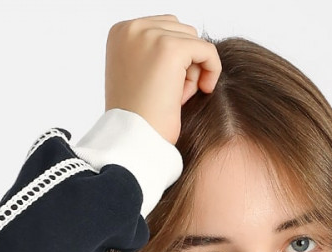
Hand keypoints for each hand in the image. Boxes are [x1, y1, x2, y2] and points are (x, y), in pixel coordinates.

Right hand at [105, 14, 221, 144]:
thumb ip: (151, 53)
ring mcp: (150, 36)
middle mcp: (132, 28)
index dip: (173, 60)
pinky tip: (203, 90)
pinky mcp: (171, 49)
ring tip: (178, 97)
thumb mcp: (136, 76)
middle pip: (180, 31)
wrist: (134, 142)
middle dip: (183, 63)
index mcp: (120, 33)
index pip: (163, 29)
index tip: (166, 87)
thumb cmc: (136, 119)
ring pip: (193, 41)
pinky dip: (211, 70)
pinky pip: (207, 50)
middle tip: (173, 95)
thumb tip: (184, 45)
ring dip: (192, 70)